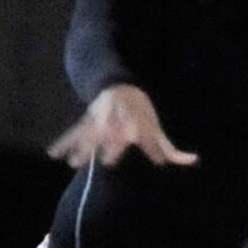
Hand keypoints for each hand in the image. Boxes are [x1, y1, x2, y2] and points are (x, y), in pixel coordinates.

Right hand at [47, 84, 197, 169]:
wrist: (117, 84)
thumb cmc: (140, 112)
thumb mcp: (155, 127)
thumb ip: (168, 149)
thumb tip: (194, 161)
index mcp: (137, 122)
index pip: (146, 136)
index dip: (152, 146)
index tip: (157, 162)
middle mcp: (119, 119)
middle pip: (115, 133)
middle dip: (112, 144)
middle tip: (106, 160)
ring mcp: (101, 118)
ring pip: (91, 133)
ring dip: (82, 147)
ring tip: (73, 163)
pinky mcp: (87, 120)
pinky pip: (74, 132)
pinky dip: (64, 142)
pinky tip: (53, 154)